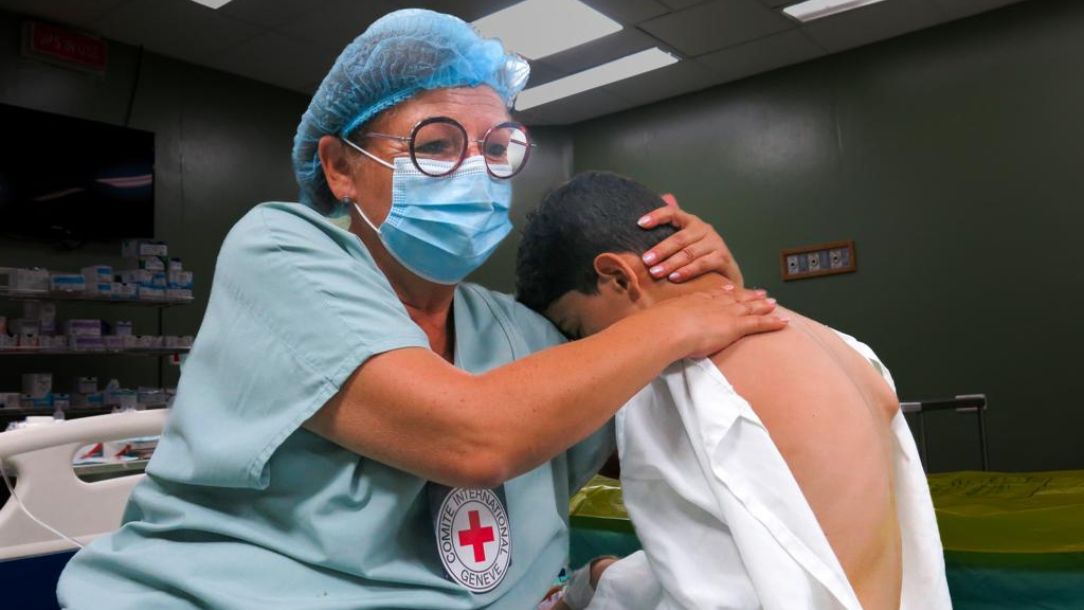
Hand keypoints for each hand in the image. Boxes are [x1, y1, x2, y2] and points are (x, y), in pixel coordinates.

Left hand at [637, 194, 743, 287]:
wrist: (727, 277)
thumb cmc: (699, 258)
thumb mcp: (684, 244)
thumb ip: (668, 231)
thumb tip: (649, 213)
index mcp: (691, 222)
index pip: (672, 213)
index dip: (656, 216)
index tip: (640, 223)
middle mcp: (704, 229)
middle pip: (679, 238)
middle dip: (661, 250)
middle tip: (646, 260)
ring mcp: (715, 243)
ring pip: (689, 253)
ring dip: (670, 263)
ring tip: (655, 272)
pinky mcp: (722, 258)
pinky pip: (702, 264)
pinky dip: (687, 271)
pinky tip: (674, 278)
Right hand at [649, 288, 786, 358]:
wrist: (668, 327)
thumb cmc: (659, 326)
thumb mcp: (657, 319)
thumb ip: (657, 324)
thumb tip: (644, 330)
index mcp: (695, 300)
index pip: (713, 294)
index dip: (723, 292)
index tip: (729, 289)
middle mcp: (713, 303)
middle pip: (734, 298)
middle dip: (747, 296)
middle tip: (759, 293)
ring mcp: (726, 313)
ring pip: (750, 308)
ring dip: (762, 305)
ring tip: (773, 303)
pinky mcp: (736, 325)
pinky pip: (759, 323)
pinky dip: (773, 322)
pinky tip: (784, 322)